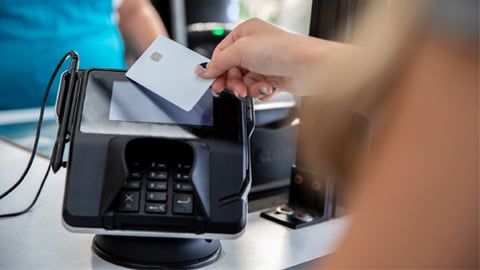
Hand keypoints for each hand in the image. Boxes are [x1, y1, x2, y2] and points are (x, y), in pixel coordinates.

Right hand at [196, 18, 329, 99]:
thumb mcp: (241, 51)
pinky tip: (269, 88)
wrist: (310, 67)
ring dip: (249, 88)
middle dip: (233, 81)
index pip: (222, 53)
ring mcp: (265, 63)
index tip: (211, 81)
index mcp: (246, 33)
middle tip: (234, 89)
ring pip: (244, 82)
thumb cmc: (283, 50)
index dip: (216, 68)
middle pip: (232, 70)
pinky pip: (257, 89)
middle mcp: (256, 47)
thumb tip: (205, 70)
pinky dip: (261, 91)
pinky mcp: (274, 78)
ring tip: (257, 87)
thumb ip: (220, 62)